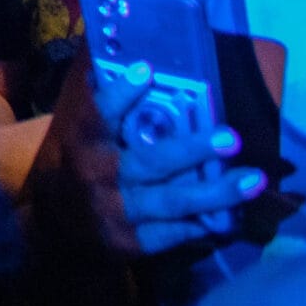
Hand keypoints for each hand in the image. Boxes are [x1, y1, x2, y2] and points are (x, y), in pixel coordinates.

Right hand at [89, 56, 264, 251]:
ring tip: (254, 181)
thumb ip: (104, 105)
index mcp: (85, 142)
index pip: (100, 113)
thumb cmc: (76, 163)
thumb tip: (141, 63)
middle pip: (152, 162)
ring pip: (171, 201)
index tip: (148, 69)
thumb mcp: (79, 133)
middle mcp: (100, 176)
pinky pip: (171, 234)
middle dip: (194, 150)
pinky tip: (229, 218)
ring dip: (215, 192)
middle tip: (232, 138)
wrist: (51, 222)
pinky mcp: (129, 242)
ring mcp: (116, 211)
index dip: (121, 92)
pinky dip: (199, 225)